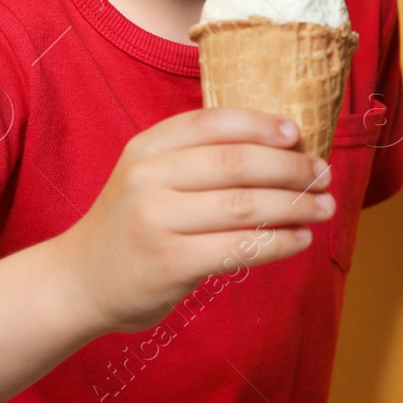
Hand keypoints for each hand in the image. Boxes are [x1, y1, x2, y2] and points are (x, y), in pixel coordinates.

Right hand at [53, 106, 334, 334]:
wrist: (79, 280)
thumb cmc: (131, 224)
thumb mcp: (148, 175)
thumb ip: (196, 158)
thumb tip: (281, 148)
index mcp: (148, 147)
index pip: (213, 122)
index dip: (261, 124)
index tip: (297, 133)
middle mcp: (149, 177)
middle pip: (237, 163)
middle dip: (290, 167)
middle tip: (323, 174)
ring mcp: (157, 220)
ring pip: (244, 205)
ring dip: (294, 205)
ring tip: (323, 206)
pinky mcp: (170, 262)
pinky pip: (238, 248)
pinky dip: (278, 243)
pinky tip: (299, 240)